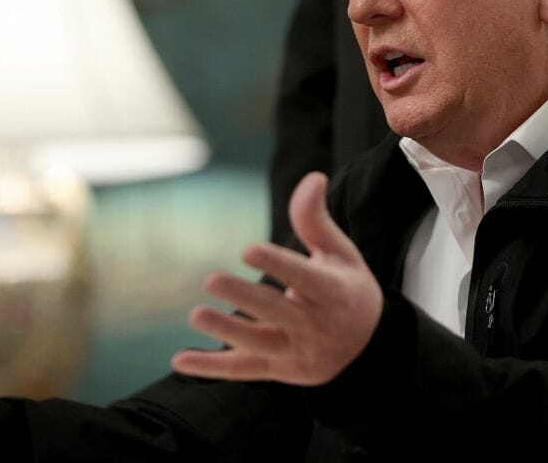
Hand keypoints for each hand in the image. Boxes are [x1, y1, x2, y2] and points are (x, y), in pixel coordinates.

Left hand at [172, 171, 382, 384]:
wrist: (367, 345)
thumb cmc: (347, 288)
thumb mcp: (341, 253)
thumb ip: (317, 219)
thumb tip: (312, 177)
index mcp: (335, 294)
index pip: (305, 279)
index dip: (277, 264)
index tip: (247, 250)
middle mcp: (318, 326)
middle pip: (278, 312)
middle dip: (244, 298)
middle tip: (211, 280)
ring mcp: (298, 352)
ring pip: (259, 344)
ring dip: (226, 331)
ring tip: (196, 315)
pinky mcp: (281, 371)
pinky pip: (243, 371)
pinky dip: (211, 368)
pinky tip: (180, 360)